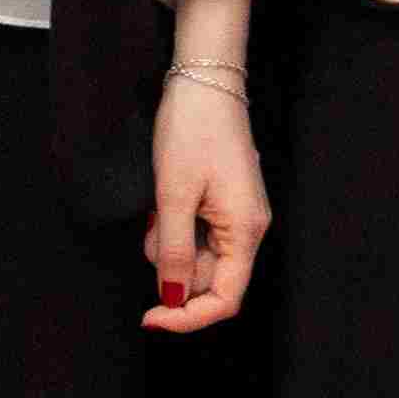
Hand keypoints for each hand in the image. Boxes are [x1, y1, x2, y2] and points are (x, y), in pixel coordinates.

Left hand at [145, 73, 268, 332]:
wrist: (205, 80)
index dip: (186, 317)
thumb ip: (172, 251)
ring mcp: (238, 215)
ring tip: (158, 206)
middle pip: (211, 280)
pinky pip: (199, 234)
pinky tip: (165, 199)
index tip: (149, 316)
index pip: (224, 299)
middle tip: (150, 230)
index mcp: (246, 231)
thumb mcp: (173, 194)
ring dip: (170, 244)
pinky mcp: (225, 202)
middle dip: (172, 268)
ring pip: (200, 257)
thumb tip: (172, 298)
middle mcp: (249, 228)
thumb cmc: (193, 130)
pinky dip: (175, 226)